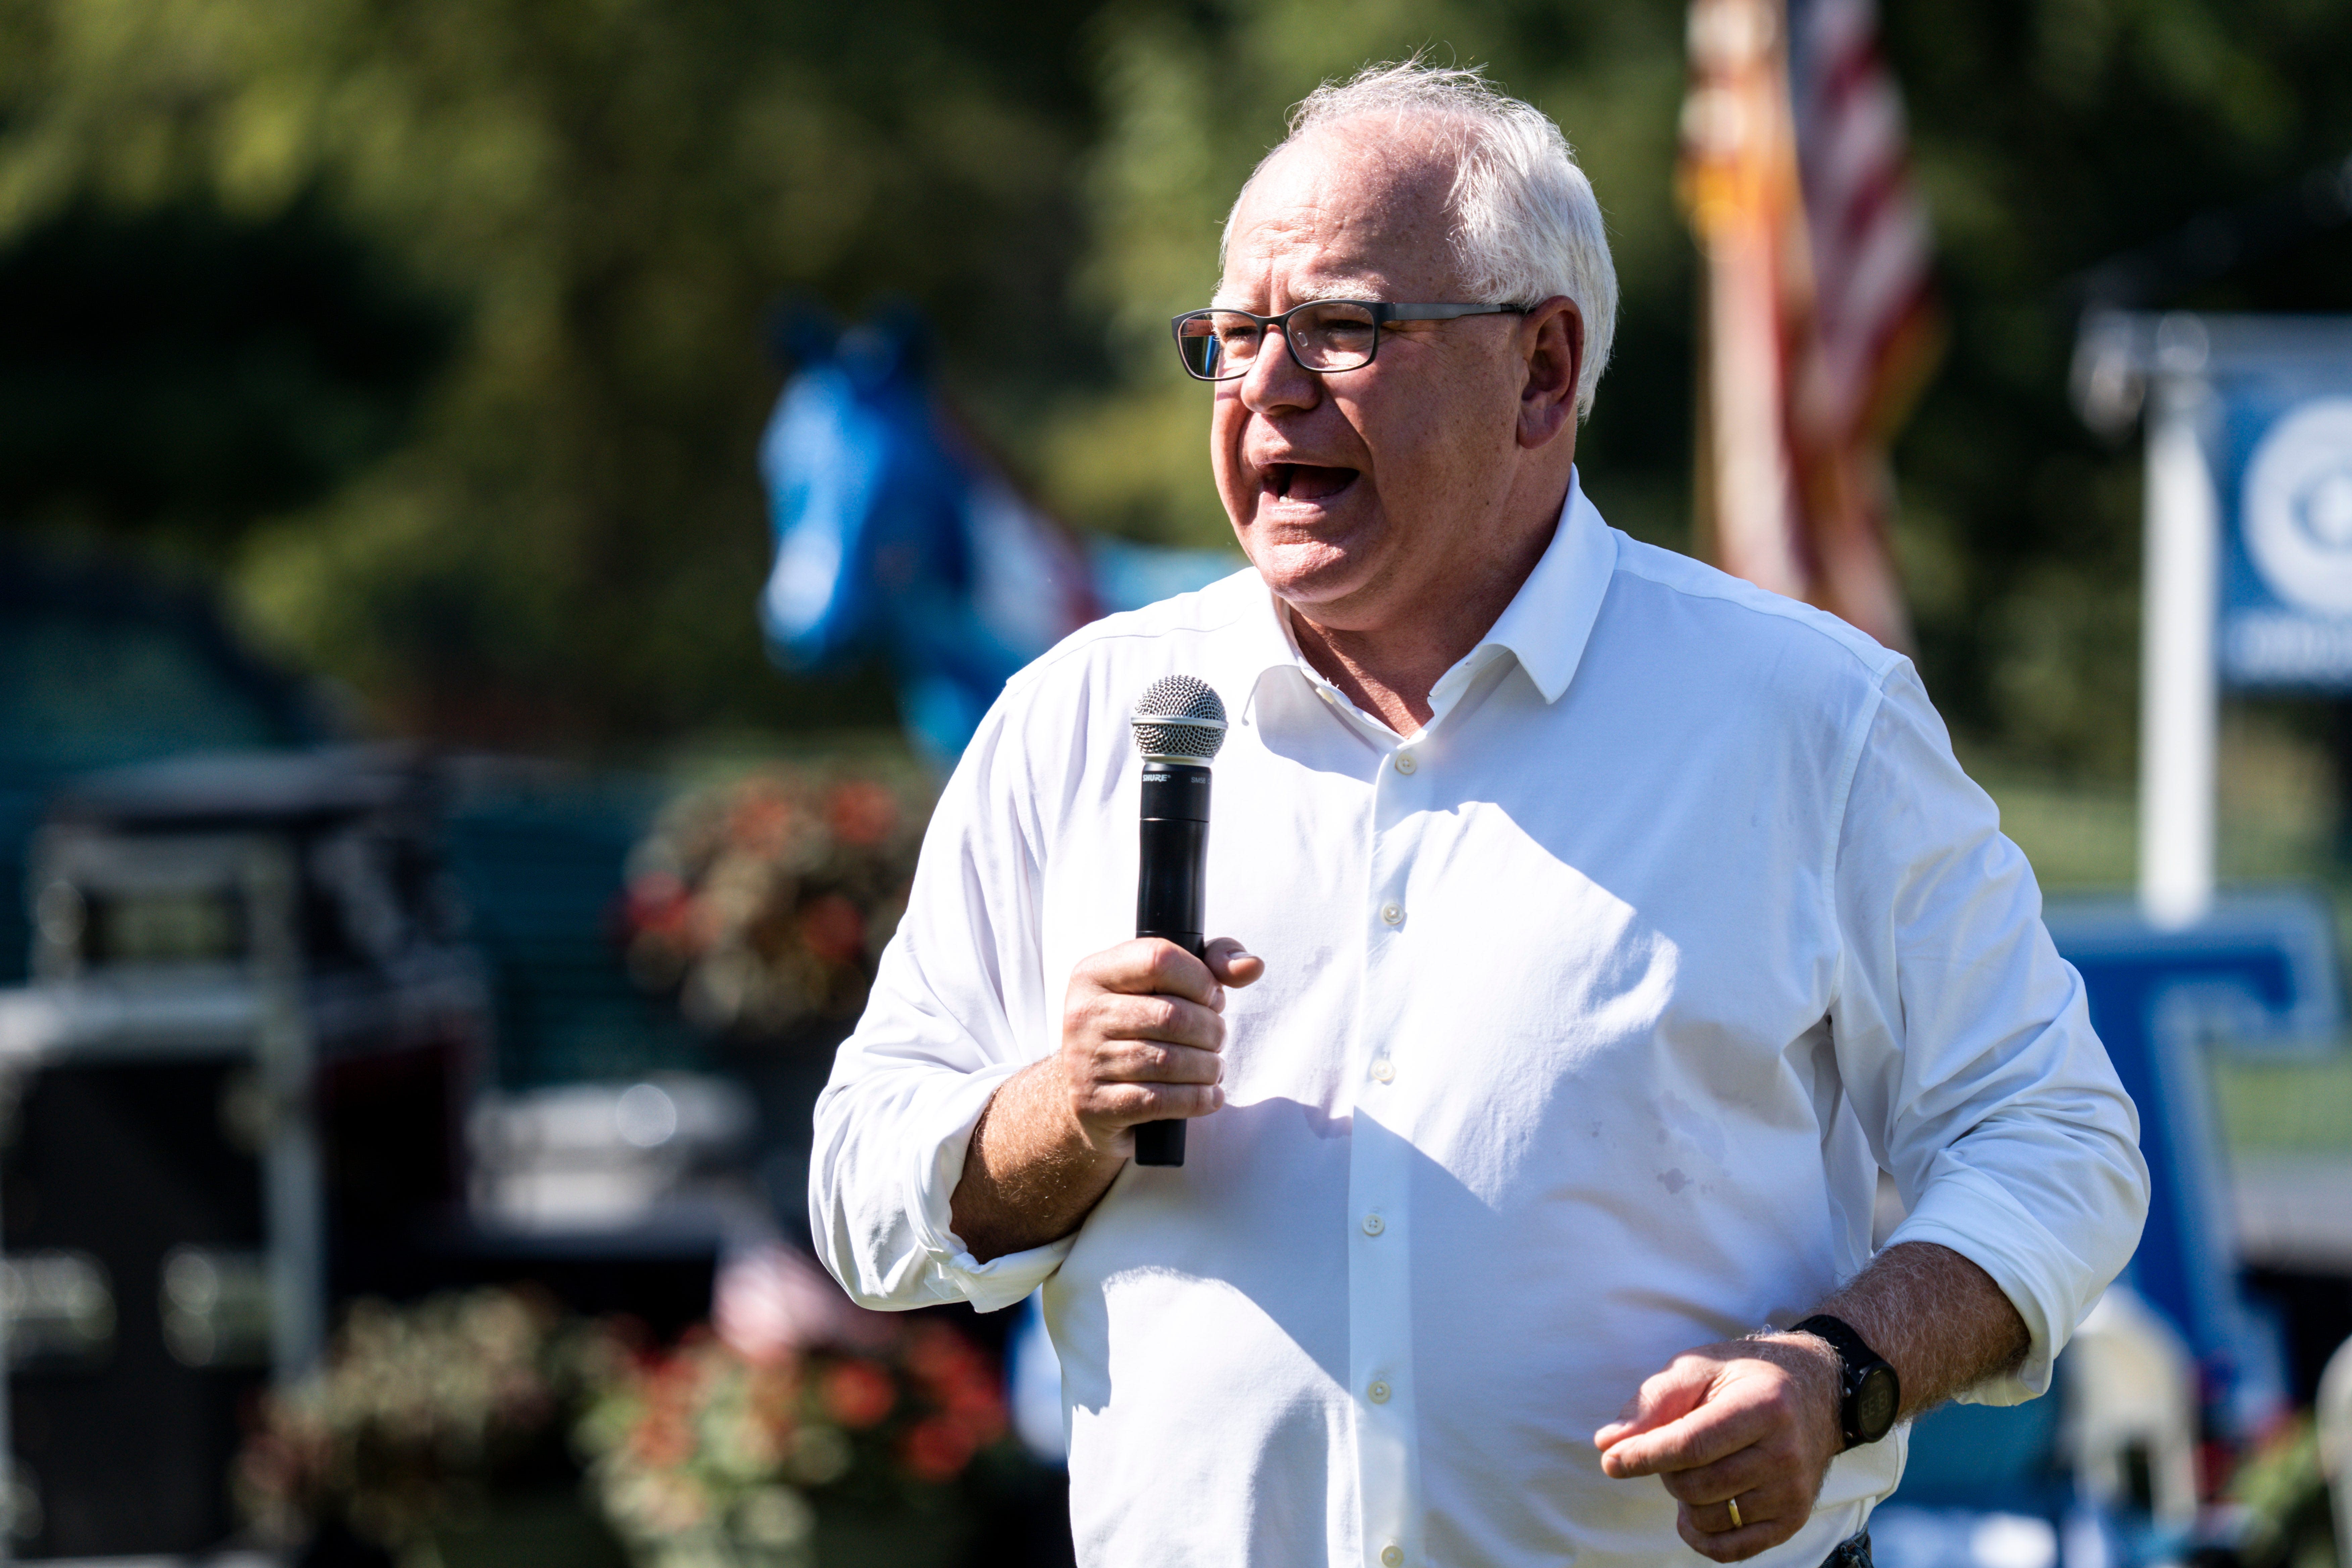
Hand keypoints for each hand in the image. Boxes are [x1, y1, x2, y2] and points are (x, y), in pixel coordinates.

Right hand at [1057, 936, 1262, 1157]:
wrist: (1090, 1097)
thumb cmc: (1137, 1031)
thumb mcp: (1165, 987)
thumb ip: (1212, 964)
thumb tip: (1252, 965)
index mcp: (1095, 973)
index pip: (1159, 959)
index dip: (1201, 980)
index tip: (1212, 999)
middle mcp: (1082, 1013)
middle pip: (1171, 1015)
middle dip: (1211, 1030)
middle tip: (1216, 1039)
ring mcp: (1084, 1060)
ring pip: (1169, 1061)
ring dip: (1207, 1067)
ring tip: (1213, 1068)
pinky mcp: (1095, 1104)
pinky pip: (1160, 1100)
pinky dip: (1197, 1099)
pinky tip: (1209, 1096)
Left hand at [1594, 1334, 1843, 1561]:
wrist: (1815, 1394)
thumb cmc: (1745, 1377)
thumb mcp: (1699, 1369)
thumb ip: (1653, 1401)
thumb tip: (1609, 1443)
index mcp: (1765, 1406)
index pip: (1691, 1445)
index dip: (1644, 1456)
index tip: (1610, 1461)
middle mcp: (1785, 1454)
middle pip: (1695, 1485)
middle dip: (1666, 1470)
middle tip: (1676, 1446)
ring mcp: (1792, 1492)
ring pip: (1708, 1518)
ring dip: (1684, 1498)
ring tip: (1696, 1468)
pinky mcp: (1792, 1521)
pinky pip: (1730, 1549)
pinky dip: (1699, 1535)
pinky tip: (1693, 1510)